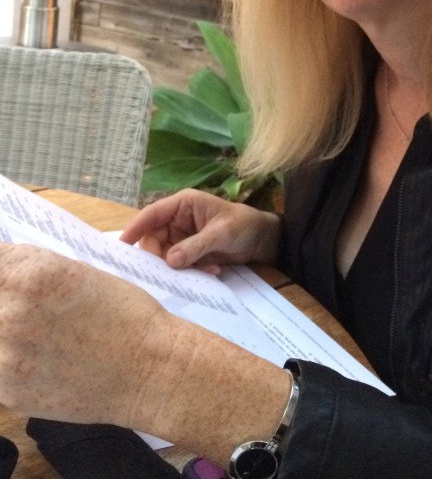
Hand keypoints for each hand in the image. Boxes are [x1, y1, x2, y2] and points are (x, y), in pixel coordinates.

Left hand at [0, 243, 291, 459]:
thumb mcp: (78, 274)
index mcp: (32, 275)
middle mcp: (11, 314)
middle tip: (35, 312)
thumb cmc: (126, 315)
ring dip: (7, 334)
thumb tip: (4, 274)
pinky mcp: (9, 392)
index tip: (12, 277)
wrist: (152, 369)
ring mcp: (5, 358)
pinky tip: (42, 361)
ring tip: (39, 337)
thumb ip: (31, 272)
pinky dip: (11, 364)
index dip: (5, 269)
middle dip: (7, 300)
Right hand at [120, 189, 280, 273]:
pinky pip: (178, 266)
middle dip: (160, 258)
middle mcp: (177, 220)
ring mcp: (182, 238)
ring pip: (165, 256)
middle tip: (171, 273)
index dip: (134, 229)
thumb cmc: (244, 225)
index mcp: (183, 205)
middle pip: (153, 240)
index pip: (151, 215)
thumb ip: (195, 246)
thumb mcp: (221, 234)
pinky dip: (191, 272)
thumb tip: (169, 261)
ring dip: (179, 268)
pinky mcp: (189, 253)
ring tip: (204, 270)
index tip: (121, 246)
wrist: (263, 239)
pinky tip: (213, 270)